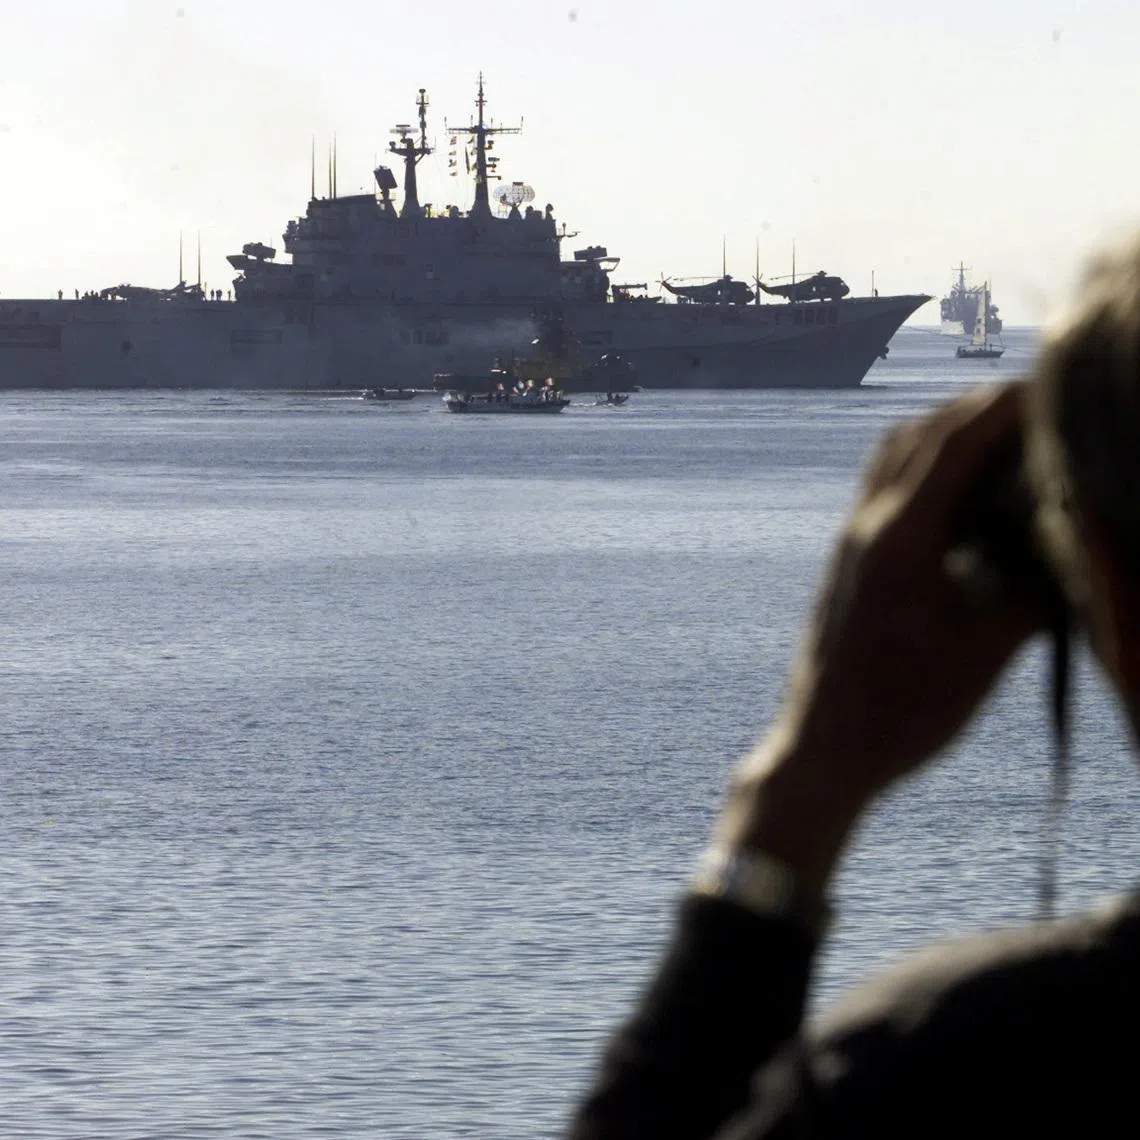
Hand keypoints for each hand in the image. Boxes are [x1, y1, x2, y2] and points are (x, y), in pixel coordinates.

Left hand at [715, 382, 1047, 889]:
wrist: (823, 749)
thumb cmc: (902, 711)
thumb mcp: (986, 653)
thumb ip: (1033, 592)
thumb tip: (1070, 547)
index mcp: (899, 539)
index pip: (957, 442)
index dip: (1009, 405)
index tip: (1055, 384)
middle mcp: (867, 526)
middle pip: (922, 432)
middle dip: (981, 406)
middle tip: (1040, 402)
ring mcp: (851, 540)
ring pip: (896, 454)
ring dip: (948, 431)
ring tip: (1005, 435)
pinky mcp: (849, 559)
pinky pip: (885, 486)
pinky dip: (926, 464)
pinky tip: (965, 489)